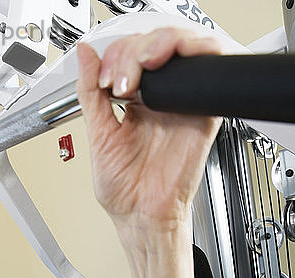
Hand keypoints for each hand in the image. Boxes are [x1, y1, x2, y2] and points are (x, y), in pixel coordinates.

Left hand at [76, 28, 221, 233]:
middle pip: (155, 44)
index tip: (103, 79)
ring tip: (139, 71)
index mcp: (135, 104)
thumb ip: (90, 93)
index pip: (130, 54)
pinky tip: (164, 69)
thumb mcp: (98, 134)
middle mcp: (160, 100)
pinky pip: (210, 75)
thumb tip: (84, 55)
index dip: (115, 55)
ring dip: (159, 45)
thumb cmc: (124, 190)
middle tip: (120, 80)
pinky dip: (196, 55)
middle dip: (131, 51)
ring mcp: (182, 105)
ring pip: (182, 49)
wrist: (142, 217)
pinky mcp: (203, 116)